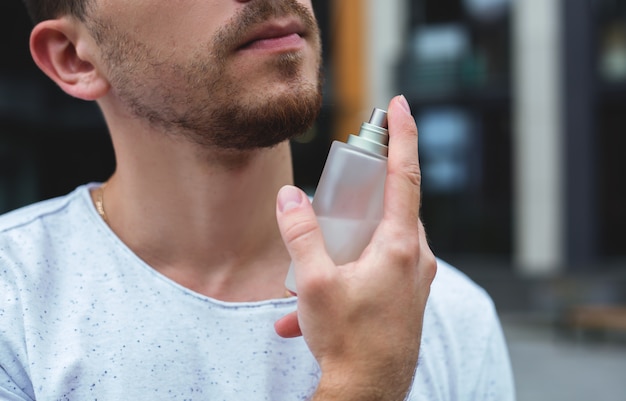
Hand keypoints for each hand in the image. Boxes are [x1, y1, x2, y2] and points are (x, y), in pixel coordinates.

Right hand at [274, 95, 435, 400]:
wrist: (368, 395)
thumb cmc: (348, 341)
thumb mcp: (314, 283)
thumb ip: (301, 235)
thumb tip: (290, 197)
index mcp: (399, 246)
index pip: (405, 175)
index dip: (404, 136)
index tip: (400, 105)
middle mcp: (415, 259)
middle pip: (391, 210)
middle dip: (360, 201)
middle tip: (332, 203)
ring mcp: (414, 282)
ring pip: (379, 245)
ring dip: (344, 253)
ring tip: (307, 278)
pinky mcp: (406, 301)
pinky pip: (377, 275)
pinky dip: (346, 282)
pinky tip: (307, 312)